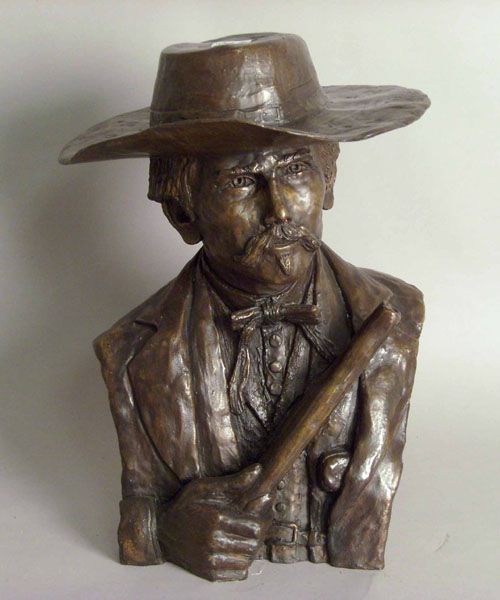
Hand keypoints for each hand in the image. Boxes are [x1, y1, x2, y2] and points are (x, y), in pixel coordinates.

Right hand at [158, 464, 272, 581]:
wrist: (161, 529)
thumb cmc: (186, 505)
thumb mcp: (207, 487)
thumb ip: (235, 481)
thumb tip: (259, 469)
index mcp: (216, 518)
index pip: (255, 528)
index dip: (261, 521)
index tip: (257, 515)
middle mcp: (213, 542)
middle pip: (253, 545)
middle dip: (257, 535)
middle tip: (253, 527)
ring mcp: (210, 560)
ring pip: (248, 560)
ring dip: (250, 550)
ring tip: (244, 538)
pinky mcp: (208, 573)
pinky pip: (238, 573)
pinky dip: (242, 563)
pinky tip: (236, 551)